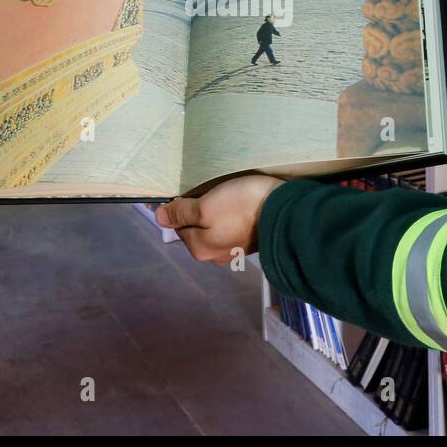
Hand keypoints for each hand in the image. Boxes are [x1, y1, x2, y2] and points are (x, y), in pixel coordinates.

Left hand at [156, 174, 284, 263]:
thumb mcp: (206, 206)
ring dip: (215, 215)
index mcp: (199, 249)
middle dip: (197, 212)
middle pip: (197, 230)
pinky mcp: (251, 242)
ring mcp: (234, 251)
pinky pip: (232, 228)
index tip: (188, 191)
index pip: (179, 227)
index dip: (180, 208)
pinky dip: (231, 217)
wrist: (287, 213)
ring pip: (214, 229)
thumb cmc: (241, 207)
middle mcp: (215, 255)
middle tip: (208, 191)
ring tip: (224, 195)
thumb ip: (181, 213)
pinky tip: (238, 205)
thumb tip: (159, 217)